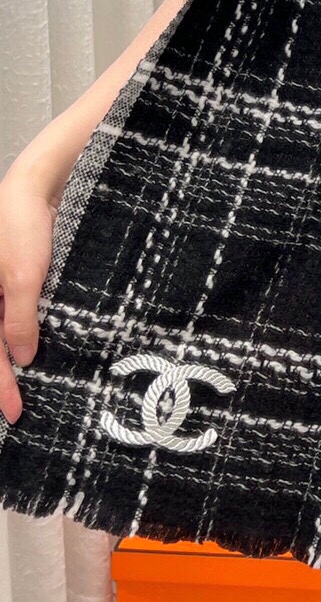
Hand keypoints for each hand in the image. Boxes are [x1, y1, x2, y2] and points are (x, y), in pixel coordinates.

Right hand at [0, 161, 59, 423]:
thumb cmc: (22, 226)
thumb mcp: (24, 276)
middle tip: (18, 411)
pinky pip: (5, 318)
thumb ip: (19, 320)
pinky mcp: (9, 283)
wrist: (35, 187)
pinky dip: (15, 337)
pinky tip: (28, 353)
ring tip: (21, 390)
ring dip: (6, 361)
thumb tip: (21, 360)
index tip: (15, 413)